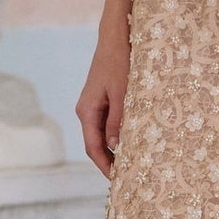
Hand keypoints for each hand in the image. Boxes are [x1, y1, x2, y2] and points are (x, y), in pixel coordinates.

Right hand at [78, 30, 131, 178]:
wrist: (116, 36)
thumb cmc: (120, 62)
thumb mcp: (122, 94)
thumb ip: (118, 121)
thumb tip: (116, 147)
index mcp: (87, 111)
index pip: (93, 148)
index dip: (105, 166)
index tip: (117, 181)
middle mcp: (87, 110)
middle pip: (96, 144)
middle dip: (110, 162)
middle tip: (128, 178)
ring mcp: (94, 105)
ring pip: (103, 134)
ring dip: (115, 149)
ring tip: (132, 164)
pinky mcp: (103, 99)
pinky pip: (108, 123)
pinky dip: (118, 135)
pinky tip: (132, 141)